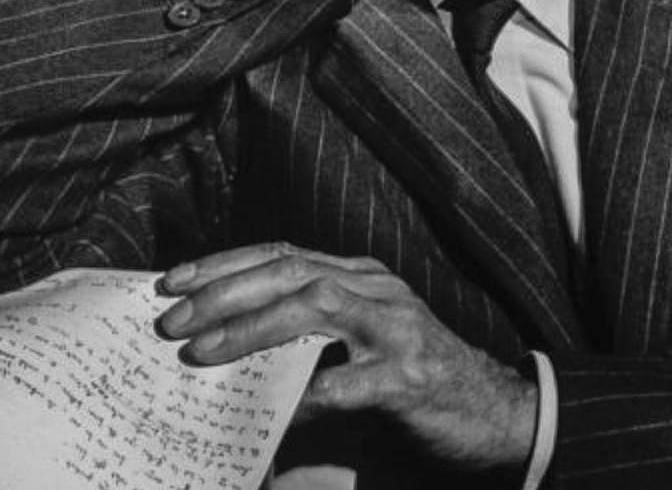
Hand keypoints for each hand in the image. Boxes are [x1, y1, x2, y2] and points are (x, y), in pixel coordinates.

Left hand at [156, 242, 537, 474]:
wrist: (500, 416)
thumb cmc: (418, 385)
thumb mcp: (364, 345)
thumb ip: (310, 339)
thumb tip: (228, 352)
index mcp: (363, 277)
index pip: (283, 254)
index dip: (225, 263)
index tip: (173, 280)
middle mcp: (378, 290)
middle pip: (290, 272)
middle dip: (224, 292)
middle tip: (172, 318)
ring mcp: (397, 330)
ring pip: (315, 307)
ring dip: (251, 328)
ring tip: (202, 350)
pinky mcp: (409, 378)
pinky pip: (345, 383)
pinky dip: (301, 394)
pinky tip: (267, 411)